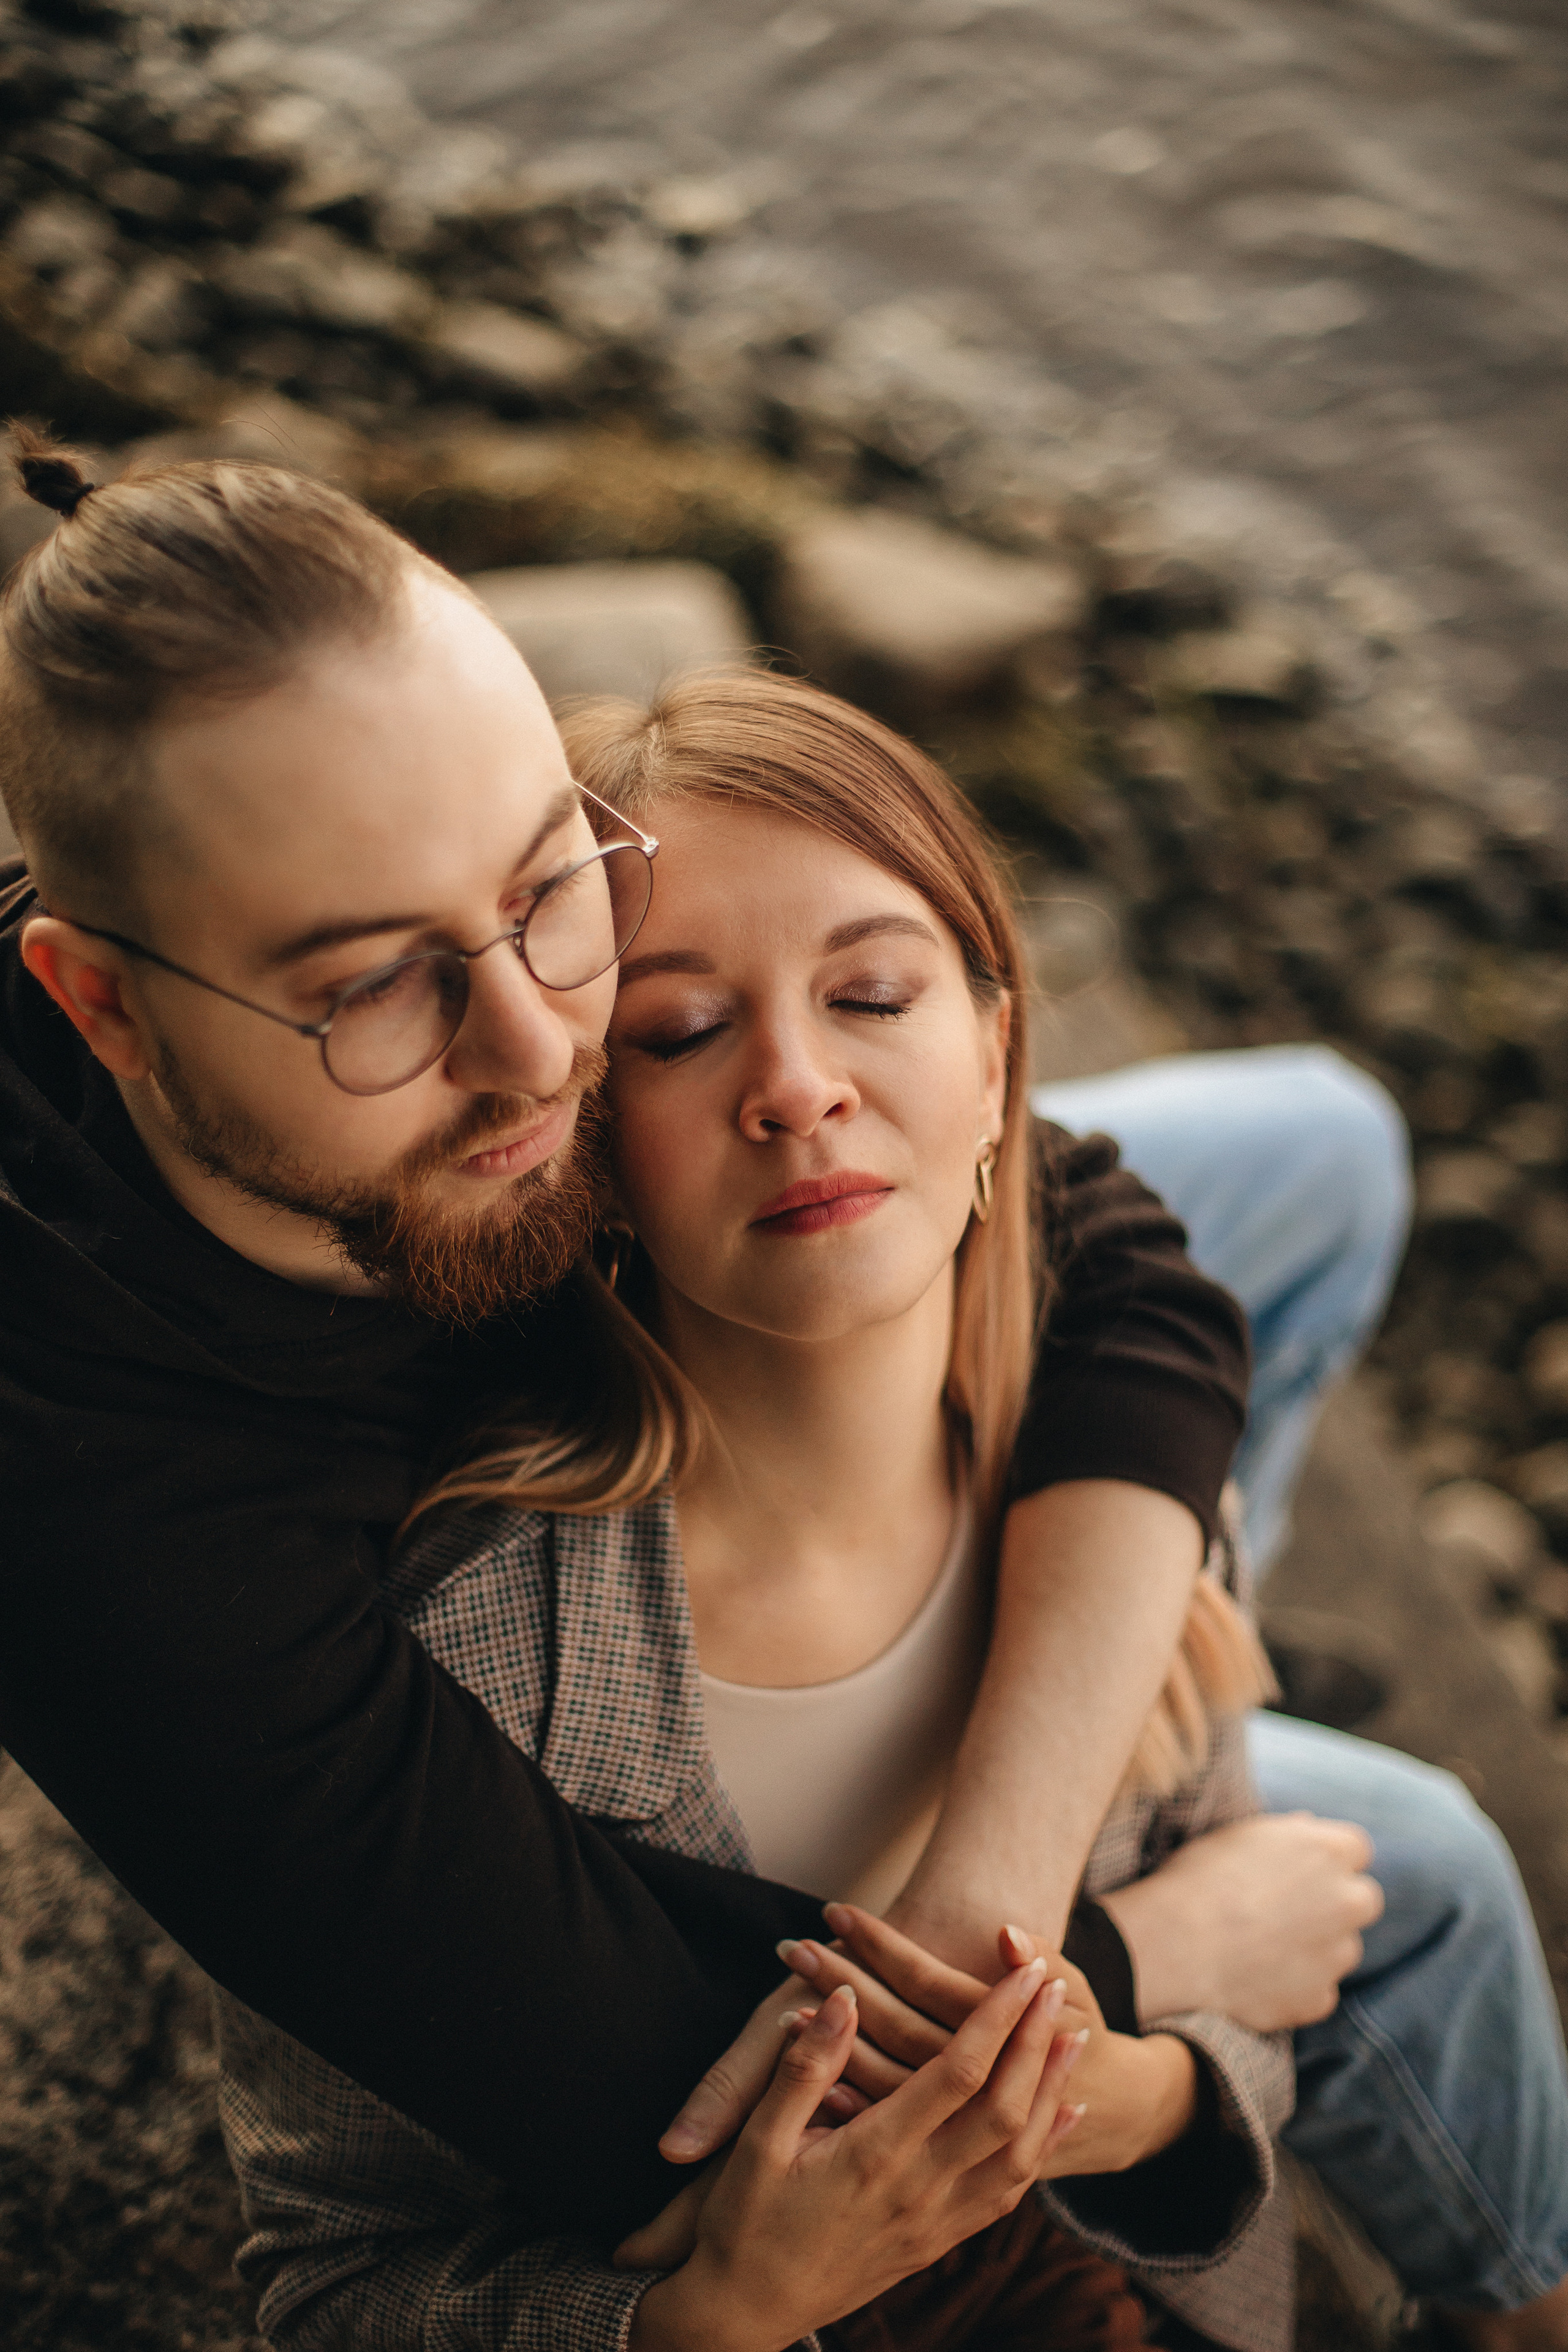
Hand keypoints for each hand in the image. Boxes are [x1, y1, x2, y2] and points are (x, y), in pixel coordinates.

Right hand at [627, 1967, 1086, 2351]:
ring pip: (1019, 2155)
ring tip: (1073, 2038)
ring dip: (1050, 2092)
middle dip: (1037, 2043)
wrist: (746, 2314)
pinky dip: (1042, 2150)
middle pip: (1005, 2110)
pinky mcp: (938, 2243)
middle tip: (1054, 1985)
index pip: (958, 2075)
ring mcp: (935, 2223)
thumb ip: (804, 2068)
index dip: (998, 2018)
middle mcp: (919, 2191)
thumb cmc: (743, 2223)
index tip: (1025, 1971)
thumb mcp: (757, 2142)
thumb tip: (842, 1998)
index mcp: (875, 2156)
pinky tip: (1058, 2118)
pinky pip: (1008, 2194)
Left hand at [804, 1909, 1195, 2177]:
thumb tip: (1005, 1932)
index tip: (838, 1911)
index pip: (928, 1984)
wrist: (1111, 2113)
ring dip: (836, 2034)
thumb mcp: (1076, 1988)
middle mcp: (974, 2086)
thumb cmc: (1080, 2030)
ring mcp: (953, 2126)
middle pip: (897, 2026)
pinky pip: (887, 2126)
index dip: (883, 1946)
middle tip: (794, 1944)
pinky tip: (807, 2069)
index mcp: (1002, 2037)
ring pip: (884, 2079)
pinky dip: (848, 2097)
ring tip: (790, 1991)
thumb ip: (1043, 1956)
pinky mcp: (940, 2155)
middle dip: (845, 1980)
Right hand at [1098, 1813, 1383, 2030]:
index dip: (1328, 1859)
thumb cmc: (1199, 1879)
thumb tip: (1310, 1827)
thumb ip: (1288, 1834)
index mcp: (1328, 1850)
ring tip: (1263, 1946)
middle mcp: (1347, 1901)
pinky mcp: (1320, 1999)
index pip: (1357, 1848)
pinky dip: (1298, 1985)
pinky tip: (1257, 1977)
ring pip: (1343, 1948)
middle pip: (1364, 1899)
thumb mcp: (1240, 1836)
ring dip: (1319, 1947)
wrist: (1176, 1945)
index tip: (1302, 1868)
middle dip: (1338, 1903)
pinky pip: (1319, 1990)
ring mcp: (1338, 1955)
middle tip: (1293, 1909)